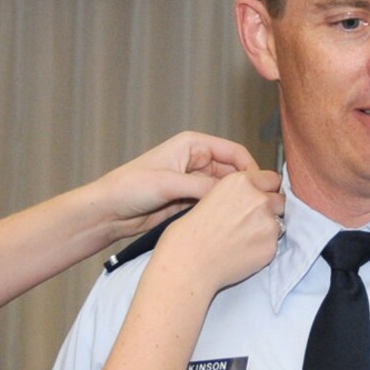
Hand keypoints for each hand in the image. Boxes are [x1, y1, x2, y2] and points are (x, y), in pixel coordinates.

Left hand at [91, 132, 260, 238]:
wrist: (108, 212)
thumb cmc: (130, 187)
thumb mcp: (168, 183)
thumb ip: (202, 187)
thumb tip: (233, 194)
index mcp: (193, 145)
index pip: (234, 152)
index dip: (250, 169)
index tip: (261, 189)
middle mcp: (197, 161)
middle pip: (234, 173)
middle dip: (245, 188)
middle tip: (260, 207)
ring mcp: (194, 182)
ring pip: (225, 192)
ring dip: (235, 202)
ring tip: (249, 217)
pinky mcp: (190, 201)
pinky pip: (213, 205)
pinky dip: (222, 212)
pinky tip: (231, 224)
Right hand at [151, 170, 284, 291]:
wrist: (189, 263)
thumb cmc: (190, 234)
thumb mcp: (211, 197)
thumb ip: (237, 194)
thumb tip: (252, 198)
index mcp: (240, 182)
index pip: (271, 179)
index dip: (265, 189)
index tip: (261, 196)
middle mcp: (258, 199)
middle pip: (279, 200)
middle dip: (270, 208)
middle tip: (251, 221)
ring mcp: (267, 223)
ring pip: (278, 222)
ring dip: (267, 228)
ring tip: (244, 238)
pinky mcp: (271, 246)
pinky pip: (274, 243)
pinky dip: (264, 246)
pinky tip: (244, 251)